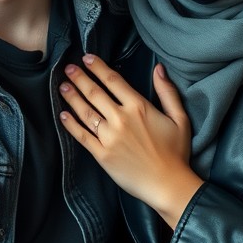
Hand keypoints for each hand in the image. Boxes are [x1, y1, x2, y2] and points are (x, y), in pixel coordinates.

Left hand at [58, 55, 203, 227]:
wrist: (167, 184)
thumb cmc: (176, 152)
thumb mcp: (180, 118)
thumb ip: (167, 92)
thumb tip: (158, 69)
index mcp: (138, 107)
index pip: (113, 81)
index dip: (98, 68)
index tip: (87, 58)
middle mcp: (120, 119)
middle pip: (94, 93)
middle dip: (79, 78)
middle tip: (68, 68)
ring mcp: (109, 137)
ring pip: (85, 112)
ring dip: (72, 97)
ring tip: (62, 86)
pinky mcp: (102, 155)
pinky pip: (82, 136)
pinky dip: (70, 124)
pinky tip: (63, 115)